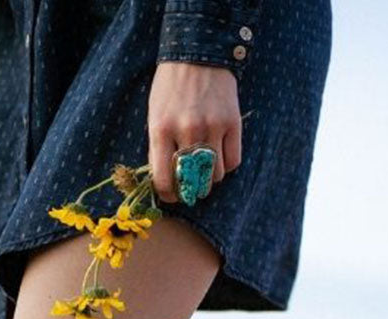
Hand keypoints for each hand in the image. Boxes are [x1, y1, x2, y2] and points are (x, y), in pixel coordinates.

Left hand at [147, 62, 240, 203]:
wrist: (198, 54)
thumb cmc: (171, 87)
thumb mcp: (155, 115)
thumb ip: (158, 147)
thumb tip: (165, 180)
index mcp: (162, 130)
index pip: (164, 180)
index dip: (168, 194)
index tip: (171, 194)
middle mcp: (187, 131)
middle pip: (192, 183)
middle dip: (190, 189)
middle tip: (190, 185)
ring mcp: (212, 128)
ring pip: (214, 176)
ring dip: (209, 177)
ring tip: (205, 165)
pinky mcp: (233, 124)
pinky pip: (232, 162)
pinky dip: (226, 165)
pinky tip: (219, 154)